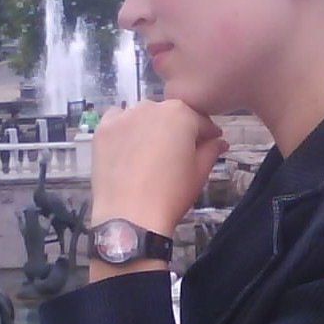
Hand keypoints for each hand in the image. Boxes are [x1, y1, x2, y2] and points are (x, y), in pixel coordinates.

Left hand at [91, 101, 226, 234]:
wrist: (130, 217)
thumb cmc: (171, 194)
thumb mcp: (199, 172)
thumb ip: (211, 150)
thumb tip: (220, 141)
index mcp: (181, 114)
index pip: (200, 121)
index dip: (207, 135)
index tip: (209, 145)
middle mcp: (151, 106)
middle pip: (169, 115)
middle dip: (176, 131)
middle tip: (177, 155)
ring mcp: (124, 116)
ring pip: (143, 116)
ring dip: (150, 128)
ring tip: (150, 154)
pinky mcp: (103, 129)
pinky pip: (118, 121)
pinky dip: (124, 130)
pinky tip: (127, 149)